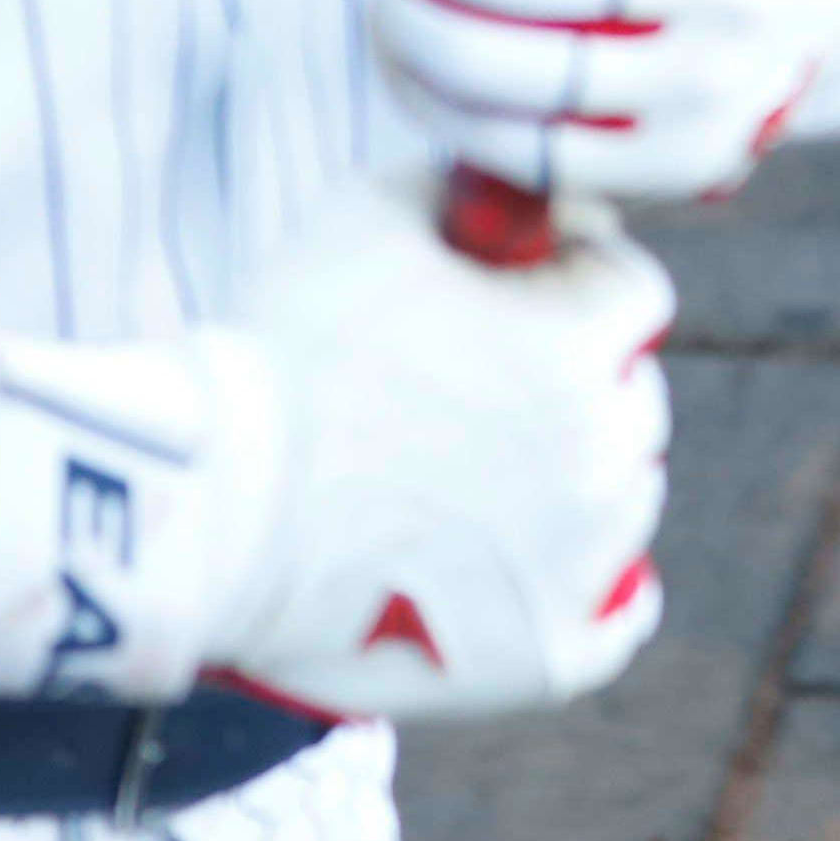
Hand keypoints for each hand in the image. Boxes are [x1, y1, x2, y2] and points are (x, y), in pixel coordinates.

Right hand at [0, 187, 673, 717]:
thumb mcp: (369, 215)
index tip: (518, 283)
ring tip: (489, 469)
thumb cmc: (280, 353)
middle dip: (577, 372)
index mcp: (575, 350)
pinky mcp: (544, 655)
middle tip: (488, 378)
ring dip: (582, 472)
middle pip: (631, 396)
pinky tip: (551, 561)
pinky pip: (620, 614)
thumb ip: (462, 185)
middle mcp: (598, 458)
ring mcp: (576, 566)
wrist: (206, 510)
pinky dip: (599, 586)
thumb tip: (510, 186)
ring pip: (626, 496)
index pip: (633, 291)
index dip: (573, 275)